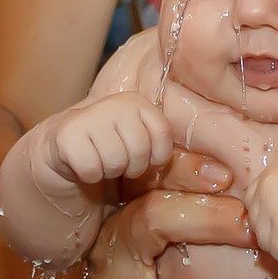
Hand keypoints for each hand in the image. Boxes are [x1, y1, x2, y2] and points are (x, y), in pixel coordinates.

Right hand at [36, 93, 172, 190]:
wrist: (63, 153)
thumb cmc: (111, 155)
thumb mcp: (142, 150)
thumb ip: (169, 155)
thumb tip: (214, 176)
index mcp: (138, 103)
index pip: (162, 134)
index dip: (155, 157)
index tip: (143, 159)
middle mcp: (115, 103)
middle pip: (140, 150)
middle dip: (130, 167)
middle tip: (118, 163)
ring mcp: (89, 116)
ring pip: (115, 160)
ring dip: (108, 172)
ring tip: (101, 162)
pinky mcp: (66, 134)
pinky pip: (91, 169)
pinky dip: (88, 175)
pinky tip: (83, 165)